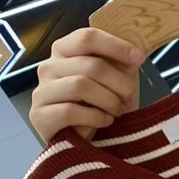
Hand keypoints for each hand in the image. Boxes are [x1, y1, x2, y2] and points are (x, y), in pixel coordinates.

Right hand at [30, 29, 141, 143]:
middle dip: (119, 83)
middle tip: (129, 96)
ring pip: (81, 86)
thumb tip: (134, 55)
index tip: (139, 58)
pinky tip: (105, 121)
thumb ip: (119, 63)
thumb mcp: (114, 79)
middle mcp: (48, 67)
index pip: (88, 37)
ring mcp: (41, 91)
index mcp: (64, 50)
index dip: (116, 46)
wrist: (87, 140)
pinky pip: (70, 111)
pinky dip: (95, 117)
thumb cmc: (101, 104)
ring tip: (117, 110)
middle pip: (91, 65)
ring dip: (109, 100)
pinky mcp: (39, 116)